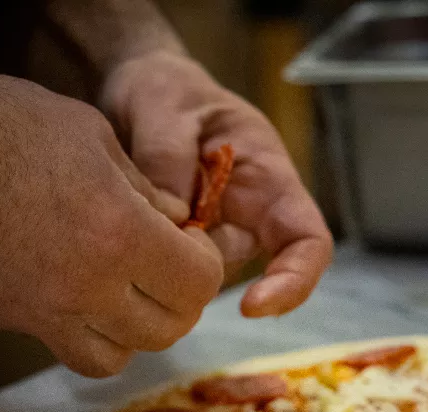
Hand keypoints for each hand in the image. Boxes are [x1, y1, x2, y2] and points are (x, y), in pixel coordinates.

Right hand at [0, 70, 224, 376]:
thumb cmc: (2, 125)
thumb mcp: (92, 136)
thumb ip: (146, 190)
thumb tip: (179, 223)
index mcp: (120, 233)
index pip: (201, 282)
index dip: (207, 263)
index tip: (191, 240)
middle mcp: (89, 285)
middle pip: (170, 328)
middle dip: (181, 299)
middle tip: (169, 267)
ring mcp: (46, 311)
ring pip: (124, 354)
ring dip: (140, 327)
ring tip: (131, 290)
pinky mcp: (10, 318)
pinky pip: (73, 353)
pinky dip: (94, 340)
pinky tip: (87, 302)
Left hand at [100, 51, 332, 317]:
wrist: (135, 89)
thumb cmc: (167, 90)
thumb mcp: (164, 105)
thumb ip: (168, 154)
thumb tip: (174, 218)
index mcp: (269, 180)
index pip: (308, 242)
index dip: (294, 280)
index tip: (252, 306)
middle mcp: (251, 215)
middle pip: (247, 267)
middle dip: (200, 266)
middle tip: (150, 230)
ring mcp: (216, 232)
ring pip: (201, 272)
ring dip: (165, 254)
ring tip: (129, 202)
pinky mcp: (182, 243)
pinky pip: (170, 266)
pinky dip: (144, 253)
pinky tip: (118, 220)